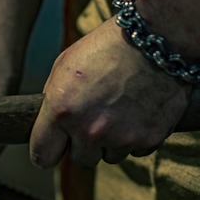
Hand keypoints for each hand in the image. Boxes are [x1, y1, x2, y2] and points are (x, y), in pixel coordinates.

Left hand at [29, 18, 191, 167]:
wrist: (157, 38)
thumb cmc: (106, 47)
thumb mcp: (64, 65)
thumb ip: (53, 99)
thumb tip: (49, 123)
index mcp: (62, 111)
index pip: (42, 156)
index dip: (45, 152)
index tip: (53, 147)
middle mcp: (90, 129)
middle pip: (80, 160)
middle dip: (83, 145)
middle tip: (92, 121)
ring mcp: (121, 137)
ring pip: (109, 157)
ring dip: (111, 141)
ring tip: (119, 110)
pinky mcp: (150, 139)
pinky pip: (136, 151)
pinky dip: (136, 137)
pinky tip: (138, 111)